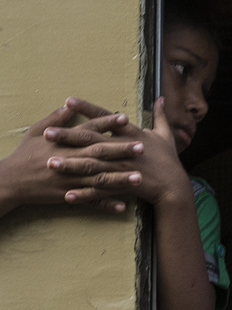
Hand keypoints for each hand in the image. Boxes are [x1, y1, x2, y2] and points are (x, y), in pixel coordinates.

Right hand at [0, 99, 141, 214]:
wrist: (11, 181)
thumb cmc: (25, 154)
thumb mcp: (36, 131)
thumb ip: (55, 118)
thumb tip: (69, 103)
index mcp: (64, 142)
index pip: (88, 130)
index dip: (106, 123)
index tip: (125, 118)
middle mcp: (70, 159)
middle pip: (99, 153)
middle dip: (121, 150)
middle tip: (142, 147)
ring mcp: (70, 179)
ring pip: (99, 178)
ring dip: (120, 179)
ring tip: (139, 178)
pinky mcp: (69, 194)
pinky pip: (90, 201)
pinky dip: (106, 204)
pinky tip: (123, 206)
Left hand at [45, 97, 188, 207]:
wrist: (174, 186)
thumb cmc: (168, 160)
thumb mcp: (166, 135)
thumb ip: (160, 116)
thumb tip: (161, 98)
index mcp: (131, 135)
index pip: (105, 118)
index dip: (87, 109)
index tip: (68, 100)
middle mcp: (123, 150)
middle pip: (91, 142)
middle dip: (68, 137)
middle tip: (47, 134)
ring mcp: (121, 169)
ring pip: (91, 166)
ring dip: (70, 165)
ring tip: (50, 163)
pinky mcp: (121, 186)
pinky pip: (99, 191)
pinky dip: (84, 194)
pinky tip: (68, 195)